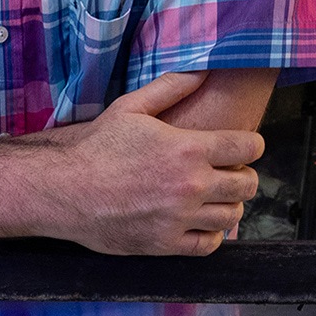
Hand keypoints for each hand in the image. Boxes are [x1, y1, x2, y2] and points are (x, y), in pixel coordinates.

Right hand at [43, 72, 263, 255]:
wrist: (65, 189)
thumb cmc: (96, 147)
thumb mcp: (130, 108)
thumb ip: (170, 88)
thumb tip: (202, 71)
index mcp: (188, 148)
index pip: (248, 147)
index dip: (250, 144)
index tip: (241, 146)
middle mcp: (191, 184)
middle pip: (247, 184)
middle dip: (242, 175)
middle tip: (226, 172)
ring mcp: (181, 217)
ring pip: (232, 215)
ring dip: (228, 204)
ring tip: (212, 197)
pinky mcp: (167, 243)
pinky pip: (210, 244)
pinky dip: (211, 233)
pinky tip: (198, 221)